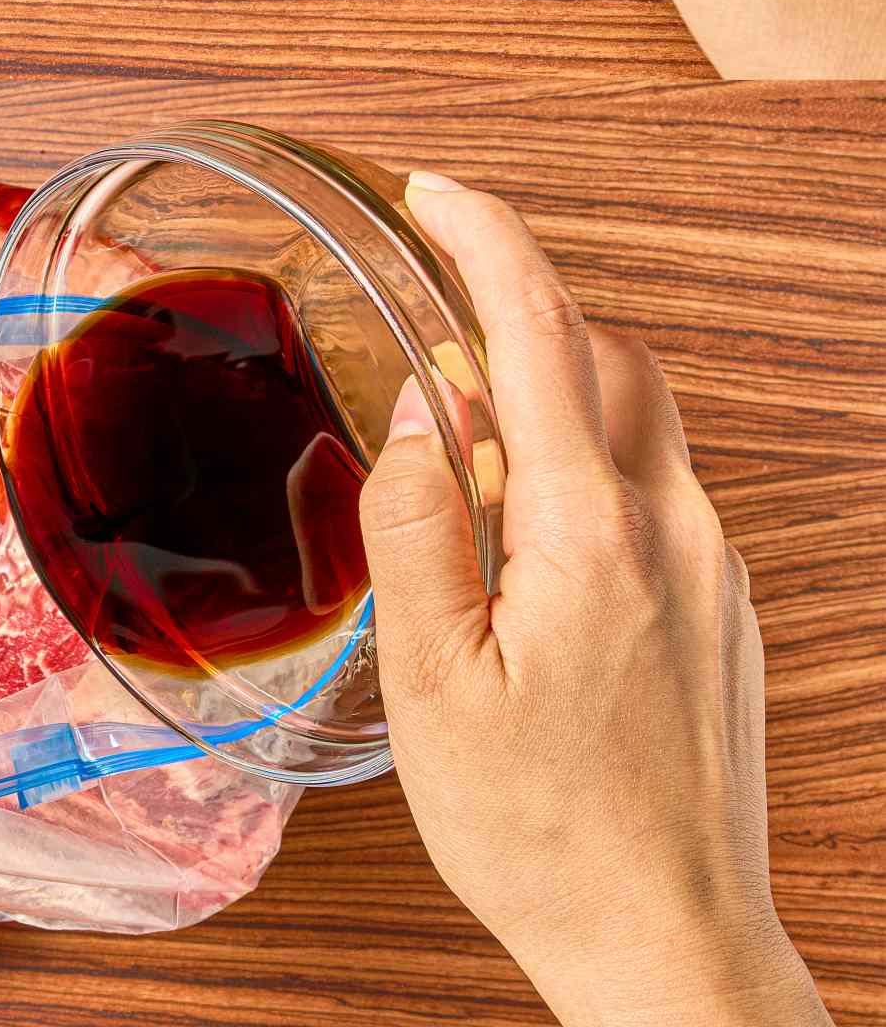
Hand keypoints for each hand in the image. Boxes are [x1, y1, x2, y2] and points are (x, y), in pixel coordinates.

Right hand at [362, 174, 831, 1026]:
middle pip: (602, 353)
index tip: (432, 191)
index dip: (483, 238)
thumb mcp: (433, 683)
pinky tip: (528, 542)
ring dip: (553, 390)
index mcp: (591, 530)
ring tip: (467, 455)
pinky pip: (653, 484)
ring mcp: (707, 563)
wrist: (671, 944)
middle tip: (431, 322)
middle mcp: (671, 526)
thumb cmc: (544, 833)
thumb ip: (420, 525)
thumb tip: (417, 411)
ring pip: (634, 415)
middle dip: (516, 309)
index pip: (537, 331)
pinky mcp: (718, 603)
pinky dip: (585, 462)